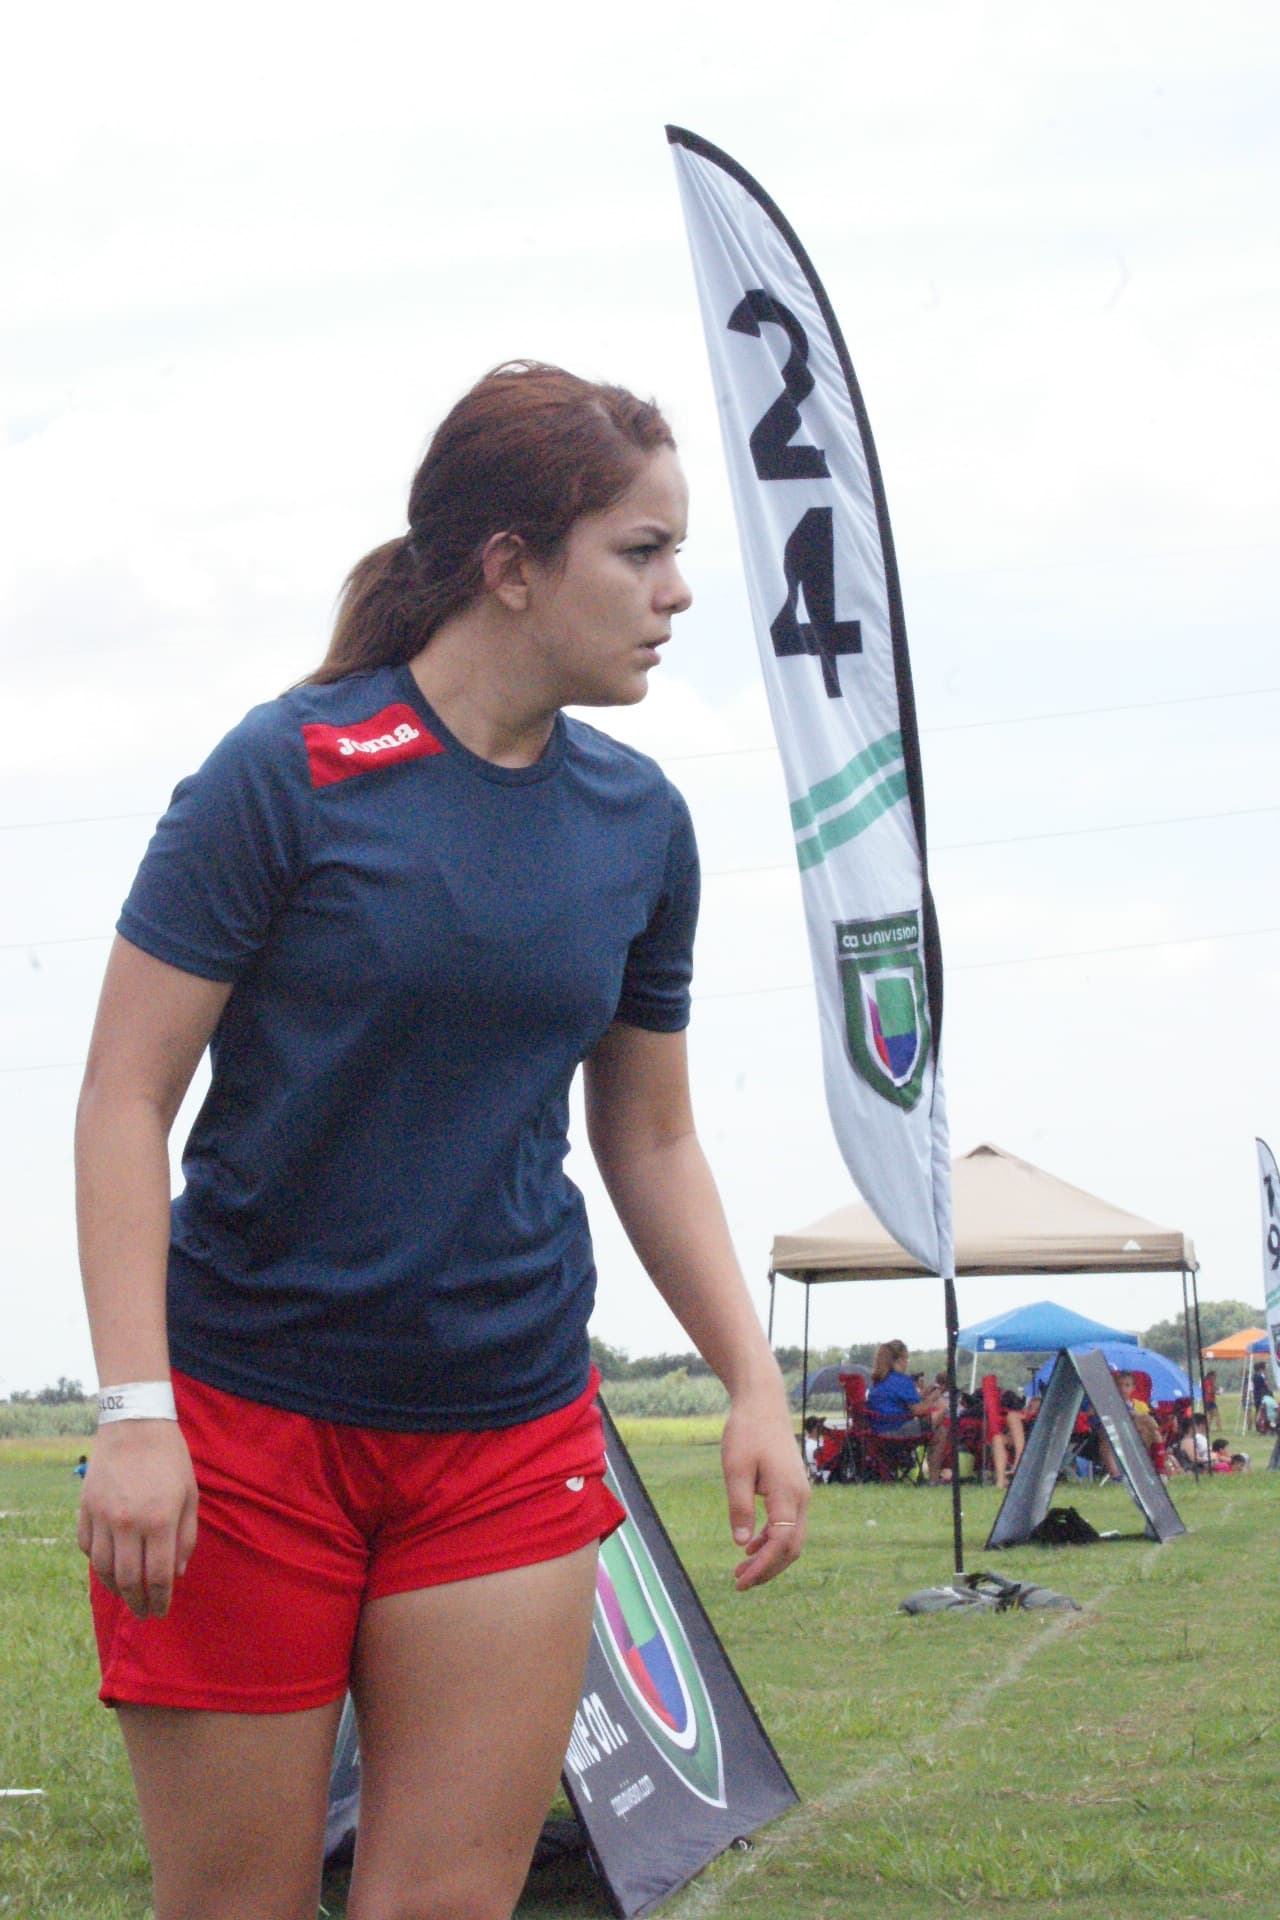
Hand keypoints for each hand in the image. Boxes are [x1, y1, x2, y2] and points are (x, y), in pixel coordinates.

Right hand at [77, 1420, 198, 1618]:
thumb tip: (177, 1574)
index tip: (161, 1611)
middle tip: (144, 1612)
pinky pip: (87, 1547)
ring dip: (115, 1588)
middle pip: (129, 1580)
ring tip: (126, 1595)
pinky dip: (97, 1563)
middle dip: (138, 1602)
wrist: (135, 1425)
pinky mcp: (85, 1508)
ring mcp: (103, 1517)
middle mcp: (128, 1523)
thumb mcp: (190, 1495)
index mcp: (160, 1521)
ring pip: (103, 1569)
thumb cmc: (170, 1460)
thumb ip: (186, 1537)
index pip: (159, 1576)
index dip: (160, 1600)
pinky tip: (108, 1567)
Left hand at [721, 1387, 808, 1591]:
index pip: (781, 1543)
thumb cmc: (747, 1431)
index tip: (741, 1581)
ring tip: (742, 1569)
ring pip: (791, 1537)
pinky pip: (788, 1523)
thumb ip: (740, 1507)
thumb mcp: (735, 1469)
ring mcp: (799, 1492)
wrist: (763, 1402)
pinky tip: (751, 1545)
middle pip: (792, 1547)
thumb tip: (742, 1544)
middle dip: (768, 1568)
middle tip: (740, 1582)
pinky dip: (771, 1539)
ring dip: (769, 1556)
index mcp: (788, 1493)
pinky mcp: (792, 1488)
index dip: (763, 1567)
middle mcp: (800, 1497)